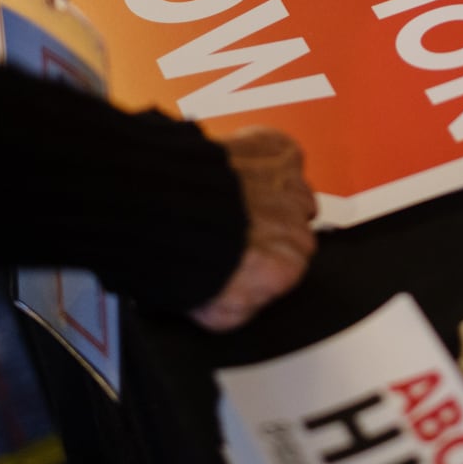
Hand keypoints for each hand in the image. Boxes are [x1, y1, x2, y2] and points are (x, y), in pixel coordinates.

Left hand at [188, 126, 317, 332]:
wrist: (166, 206)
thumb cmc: (188, 250)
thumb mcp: (218, 313)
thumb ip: (247, 305)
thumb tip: (248, 300)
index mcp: (288, 266)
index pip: (293, 262)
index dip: (267, 255)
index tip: (247, 252)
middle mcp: (295, 225)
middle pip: (296, 224)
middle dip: (272, 223)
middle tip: (237, 223)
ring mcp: (288, 185)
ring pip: (293, 189)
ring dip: (271, 190)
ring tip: (236, 193)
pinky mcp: (276, 150)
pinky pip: (283, 150)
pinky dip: (266, 152)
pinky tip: (242, 163)